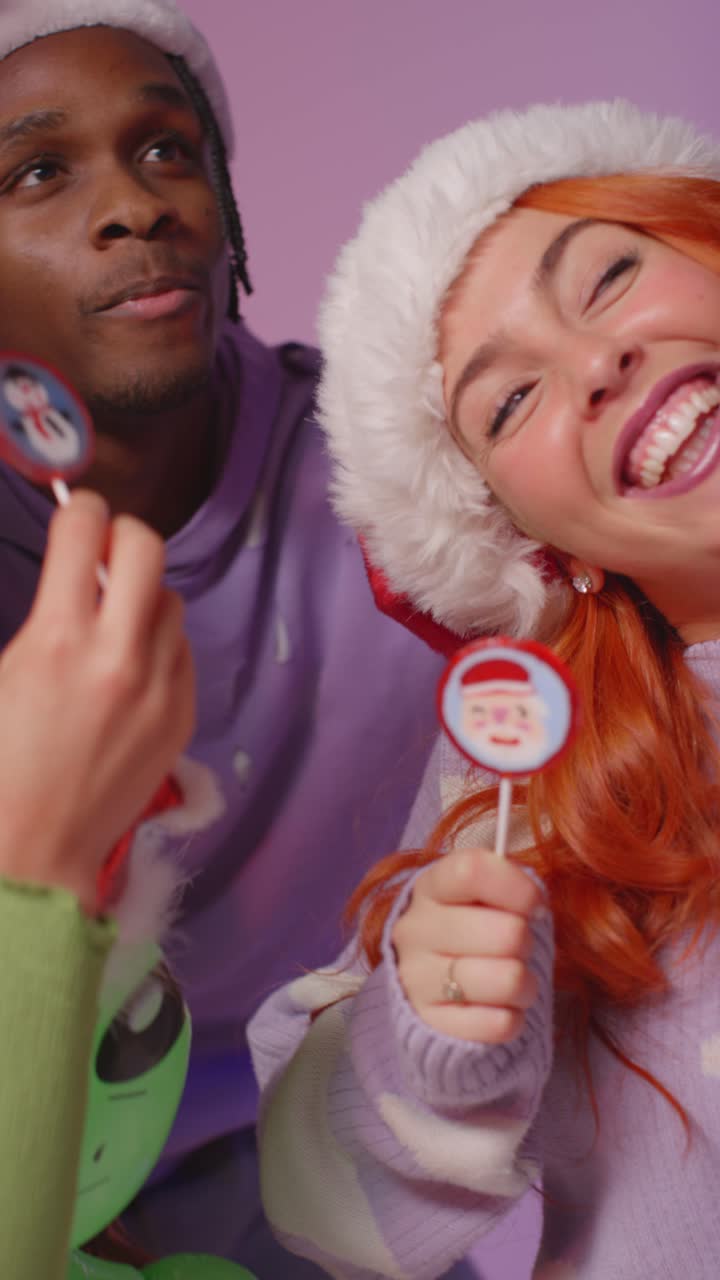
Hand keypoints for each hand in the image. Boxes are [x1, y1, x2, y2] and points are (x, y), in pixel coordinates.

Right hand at [0, 491, 194, 911]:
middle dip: (123, 535)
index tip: (78, 514)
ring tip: (117, 621)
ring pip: (170, 601)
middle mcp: (118, 654)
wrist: (32, 850)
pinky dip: (160, 645)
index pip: (84, 531)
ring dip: (143, 597)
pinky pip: (182, 651)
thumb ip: (43, 619)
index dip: (79, 510)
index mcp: (57, 638)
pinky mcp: (181, 716)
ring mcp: (158, 686)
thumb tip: (73, 578)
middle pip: (147, 549)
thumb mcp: (2, 672)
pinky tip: (132, 668)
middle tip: (106, 550)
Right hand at [392, 848, 545, 1043]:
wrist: (435, 988)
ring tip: (511, 980)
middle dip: (526, 942)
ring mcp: (418, 980)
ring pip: (509, 980)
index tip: (534, 904)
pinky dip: (513, 1018)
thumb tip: (535, 904)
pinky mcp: (433, 1025)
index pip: (472, 871)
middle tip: (515, 948)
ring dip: (525, 984)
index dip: (518, 887)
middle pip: (507, 933)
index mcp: (430, 888)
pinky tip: (497, 1008)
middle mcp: (416, 931)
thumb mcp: (484, 898)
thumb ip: (509, 888)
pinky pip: (501, 1024)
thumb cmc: (474, 932)